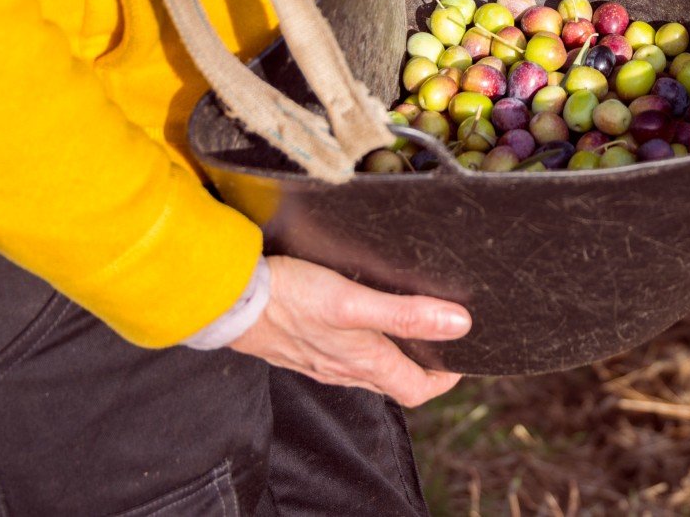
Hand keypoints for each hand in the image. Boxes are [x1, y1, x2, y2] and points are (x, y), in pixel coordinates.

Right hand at [227, 256, 468, 407]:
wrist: (227, 302)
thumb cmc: (289, 299)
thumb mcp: (354, 302)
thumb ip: (406, 315)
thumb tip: (459, 324)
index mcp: (364, 362)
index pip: (416, 390)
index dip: (445, 379)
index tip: (462, 357)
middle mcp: (344, 369)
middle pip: (394, 380)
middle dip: (422, 364)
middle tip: (441, 337)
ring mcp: (321, 361)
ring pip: (367, 368)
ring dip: (393, 354)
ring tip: (409, 324)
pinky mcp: (302, 347)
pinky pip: (340, 356)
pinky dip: (362, 345)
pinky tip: (359, 320)